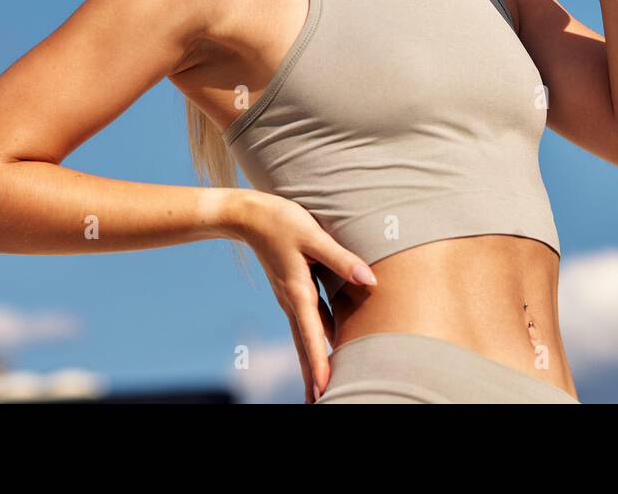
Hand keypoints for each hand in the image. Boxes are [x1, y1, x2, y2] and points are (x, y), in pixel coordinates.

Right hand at [236, 191, 376, 402]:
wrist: (248, 215)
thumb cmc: (281, 221)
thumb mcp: (313, 236)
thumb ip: (342, 258)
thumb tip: (369, 281)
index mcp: (297, 291)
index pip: (311, 335)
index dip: (319, 362)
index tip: (323, 388)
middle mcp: (292, 300)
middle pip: (304, 345)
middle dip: (312, 375)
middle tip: (318, 402)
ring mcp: (290, 297)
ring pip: (304, 336)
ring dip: (312, 361)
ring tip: (322, 385)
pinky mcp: (292, 289)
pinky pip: (306, 321)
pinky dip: (314, 340)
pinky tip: (327, 346)